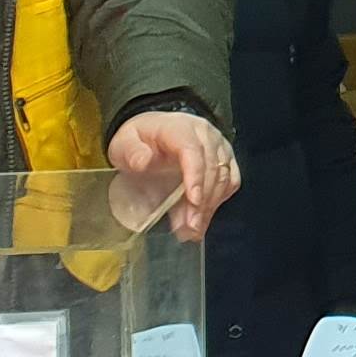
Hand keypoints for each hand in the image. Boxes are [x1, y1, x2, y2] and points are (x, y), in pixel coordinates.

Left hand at [111, 110, 239, 237]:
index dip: (196, 176)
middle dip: (202, 201)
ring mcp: (219, 146)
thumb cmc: (140, 140)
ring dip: (210, 206)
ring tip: (193, 228)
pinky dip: (218, 202)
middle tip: (190, 227)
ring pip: (224, 177)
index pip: (193, 151)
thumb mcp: (124, 143)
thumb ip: (132, 152)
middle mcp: (205, 134)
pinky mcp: (226, 159)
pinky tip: (202, 217)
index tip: (193, 201)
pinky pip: (230, 182)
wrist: (153, 133)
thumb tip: (143, 162)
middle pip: (212, 168)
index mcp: (180, 128)